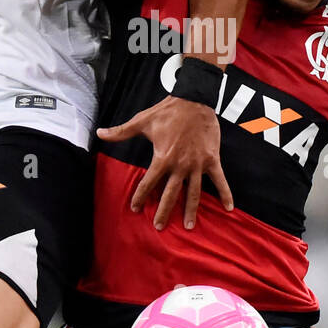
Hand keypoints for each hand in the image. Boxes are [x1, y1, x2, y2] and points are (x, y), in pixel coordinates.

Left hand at [97, 96, 234, 229]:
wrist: (194, 100)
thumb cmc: (167, 111)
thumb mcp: (142, 121)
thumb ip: (121, 131)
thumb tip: (99, 133)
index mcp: (163, 157)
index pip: (149, 182)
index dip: (140, 196)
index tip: (135, 208)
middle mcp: (180, 165)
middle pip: (170, 194)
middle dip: (164, 211)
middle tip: (158, 227)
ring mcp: (197, 164)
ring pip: (194, 192)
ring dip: (190, 210)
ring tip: (188, 226)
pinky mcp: (212, 159)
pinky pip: (220, 180)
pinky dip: (225, 193)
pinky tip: (228, 208)